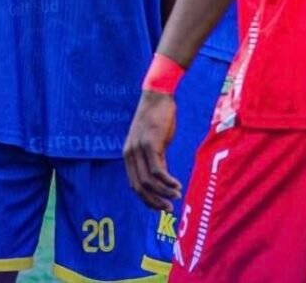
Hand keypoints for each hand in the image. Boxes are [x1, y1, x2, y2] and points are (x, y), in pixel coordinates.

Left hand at [123, 91, 181, 209]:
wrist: (158, 96)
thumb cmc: (158, 117)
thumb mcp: (155, 141)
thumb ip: (156, 158)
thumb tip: (163, 178)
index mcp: (129, 155)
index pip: (135, 185)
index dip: (147, 199)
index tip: (161, 206)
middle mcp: (130, 154)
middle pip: (140, 187)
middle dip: (155, 202)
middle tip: (169, 209)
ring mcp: (139, 150)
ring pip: (149, 182)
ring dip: (164, 193)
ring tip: (176, 196)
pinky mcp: (150, 144)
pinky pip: (158, 171)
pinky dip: (168, 182)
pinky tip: (177, 185)